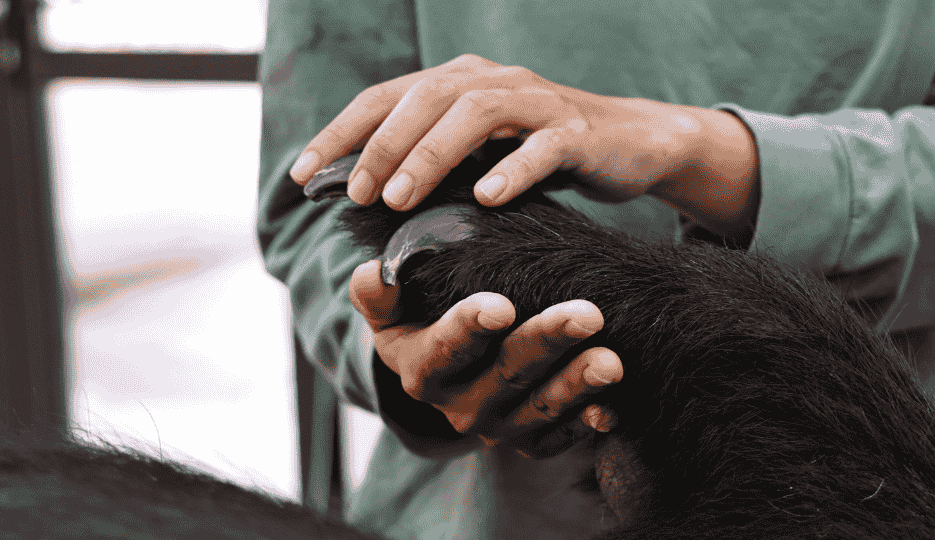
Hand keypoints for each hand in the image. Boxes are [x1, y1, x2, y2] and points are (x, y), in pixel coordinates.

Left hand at [290, 53, 759, 239]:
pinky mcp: (577, 131)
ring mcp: (537, 102)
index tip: (301, 174)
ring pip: (476, 114)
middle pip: (425, 98)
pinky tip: (488, 198)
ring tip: (400, 199)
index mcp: (460, 82)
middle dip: (382, 145)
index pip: (386, 97)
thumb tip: (362, 193)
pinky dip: (512, 170)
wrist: (633, 144)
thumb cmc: (543, 153)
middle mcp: (494, 80)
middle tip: (355, 193)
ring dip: (431, 155)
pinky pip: (542, 146)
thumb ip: (433, 161)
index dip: (341, 133)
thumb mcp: (481, 154)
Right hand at [349, 260, 620, 457]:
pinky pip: (556, 437)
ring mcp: (494, 425)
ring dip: (576, 385)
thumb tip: (373, 272)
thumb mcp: (388, 305)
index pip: (443, 349)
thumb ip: (377, 290)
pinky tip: (608, 408)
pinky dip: (584, 423)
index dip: (469, 328)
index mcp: (419, 367)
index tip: (501, 305)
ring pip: (538, 407)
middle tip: (588, 313)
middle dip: (547, 342)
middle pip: (505, 374)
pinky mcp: (527, 439)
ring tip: (611, 361)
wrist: (444, 365)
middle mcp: (456, 404)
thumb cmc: (419, 316)